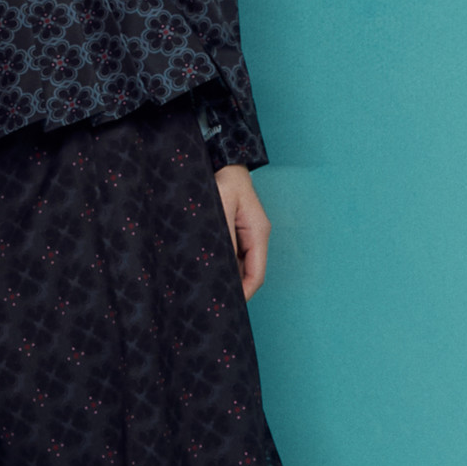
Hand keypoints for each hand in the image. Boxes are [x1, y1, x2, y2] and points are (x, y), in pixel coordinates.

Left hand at [216, 164, 269, 298]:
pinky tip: (208, 271)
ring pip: (241, 266)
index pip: (257, 274)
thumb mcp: (221, 206)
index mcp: (258, 232)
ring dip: (228, 278)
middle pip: (250, 273)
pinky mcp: (237, 232)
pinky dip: (223, 266)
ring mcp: (247, 235)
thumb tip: (222, 265)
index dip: (244, 293)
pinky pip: (232, 255)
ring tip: (208, 291)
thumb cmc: (222, 179)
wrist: (223, 160)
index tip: (228, 305)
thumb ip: (223, 235)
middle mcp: (256, 236)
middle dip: (235, 289)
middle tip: (213, 303)